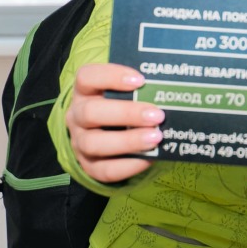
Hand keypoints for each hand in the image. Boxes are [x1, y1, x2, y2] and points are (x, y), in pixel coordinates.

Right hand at [65, 63, 163, 182]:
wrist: (108, 135)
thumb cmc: (123, 105)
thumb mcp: (125, 93)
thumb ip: (141, 88)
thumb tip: (170, 87)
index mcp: (85, 91)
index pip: (87, 77)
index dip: (111, 77)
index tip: (140, 80)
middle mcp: (76, 115)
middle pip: (90, 112)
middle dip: (126, 113)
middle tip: (156, 115)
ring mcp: (79, 142)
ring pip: (94, 143)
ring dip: (128, 141)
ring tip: (155, 138)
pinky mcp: (89, 165)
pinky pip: (105, 170)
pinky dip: (129, 165)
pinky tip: (149, 159)